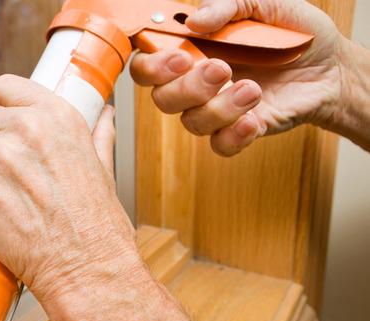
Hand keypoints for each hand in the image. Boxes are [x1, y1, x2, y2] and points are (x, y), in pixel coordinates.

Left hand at [0, 75, 139, 304]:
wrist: (84, 267)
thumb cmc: (97, 225)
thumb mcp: (104, 168)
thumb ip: (97, 135)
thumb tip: (102, 114)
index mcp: (57, 116)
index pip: (6, 86)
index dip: (0, 105)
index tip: (2, 122)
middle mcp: (24, 129)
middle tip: (5, 171)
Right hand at [130, 0, 347, 155]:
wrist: (332, 65)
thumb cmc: (294, 32)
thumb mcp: (266, 3)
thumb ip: (228, 5)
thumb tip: (195, 21)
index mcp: (192, 49)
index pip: (148, 64)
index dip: (151, 66)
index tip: (179, 57)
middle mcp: (196, 82)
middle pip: (162, 98)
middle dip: (187, 88)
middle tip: (220, 69)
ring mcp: (215, 108)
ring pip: (192, 122)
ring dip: (220, 107)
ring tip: (253, 89)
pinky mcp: (238, 130)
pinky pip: (220, 145)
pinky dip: (234, 135)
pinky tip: (255, 118)